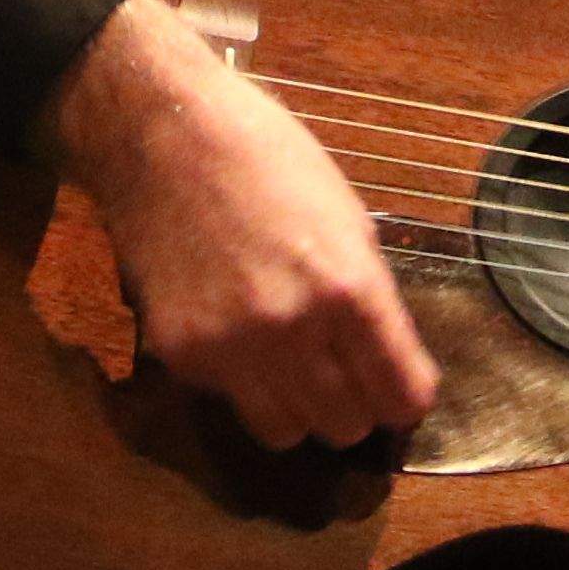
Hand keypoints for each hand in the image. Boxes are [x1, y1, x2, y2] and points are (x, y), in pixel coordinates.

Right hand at [44, 0, 439, 449]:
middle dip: (353, 405)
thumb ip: (369, 298)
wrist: (164, 136)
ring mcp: (232, 349)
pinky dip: (241, 380)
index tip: (397, 389)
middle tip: (342, 374)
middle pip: (346, 428)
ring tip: (290, 366)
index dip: (404, 398)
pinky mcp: (181, 354)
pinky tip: (235, 330)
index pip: (401, 399)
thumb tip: (386, 361)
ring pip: (287, 433)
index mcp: (350, 288)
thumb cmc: (266, 159)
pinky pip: (230, 400)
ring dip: (298, 409)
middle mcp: (294, 330)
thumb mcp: (348, 218)